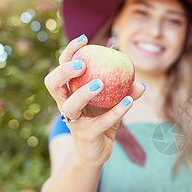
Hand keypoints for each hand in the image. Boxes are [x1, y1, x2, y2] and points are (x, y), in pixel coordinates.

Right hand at [44, 35, 144, 165]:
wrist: (98, 151)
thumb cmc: (102, 121)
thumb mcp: (113, 103)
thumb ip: (125, 92)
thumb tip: (139, 82)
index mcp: (69, 91)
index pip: (62, 67)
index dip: (69, 52)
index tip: (84, 39)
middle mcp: (65, 104)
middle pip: (53, 84)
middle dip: (64, 71)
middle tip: (83, 64)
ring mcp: (73, 121)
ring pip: (70, 105)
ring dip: (84, 93)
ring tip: (101, 83)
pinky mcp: (86, 135)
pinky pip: (100, 122)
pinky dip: (116, 111)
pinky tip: (129, 101)